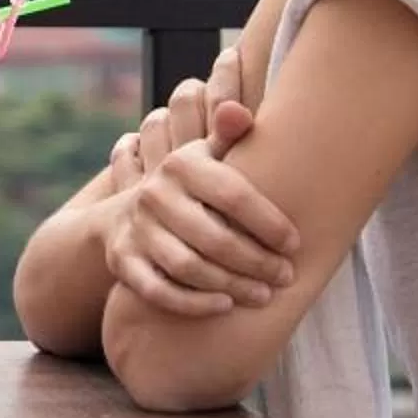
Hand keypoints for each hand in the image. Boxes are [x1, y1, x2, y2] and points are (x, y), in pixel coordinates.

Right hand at [107, 61, 298, 317]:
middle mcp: (154, 193)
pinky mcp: (122, 260)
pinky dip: (192, 302)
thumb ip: (229, 136)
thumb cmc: (191, 188)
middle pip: (213, 236)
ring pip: (188, 265)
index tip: (295, 244)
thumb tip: (237, 111)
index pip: (233, 194)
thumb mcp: (208, 157)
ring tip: (263, 295)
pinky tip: (224, 306)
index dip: (269, 223)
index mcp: (182, 163)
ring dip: (230, 285)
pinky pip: (157, 289)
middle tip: (285, 277)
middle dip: (256, 261)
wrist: (125, 214)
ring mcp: (135, 228)